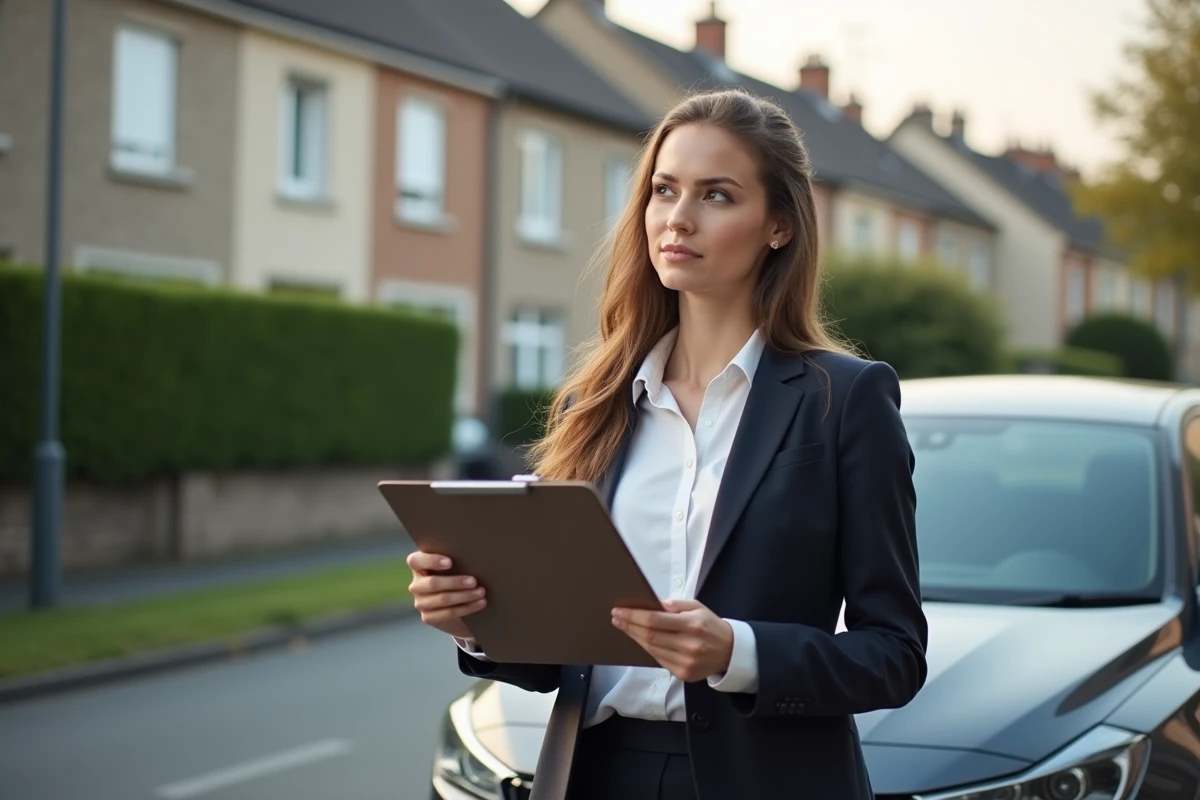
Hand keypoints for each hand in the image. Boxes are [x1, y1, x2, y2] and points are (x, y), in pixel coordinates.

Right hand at [407, 551, 486, 638]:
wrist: (460, 602)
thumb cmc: (458, 574)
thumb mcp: (455, 565)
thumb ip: (456, 558)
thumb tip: (473, 553)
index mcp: (418, 566)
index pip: (415, 561)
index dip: (431, 561)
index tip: (450, 562)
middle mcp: (416, 584)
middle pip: (432, 583)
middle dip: (455, 582)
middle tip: (474, 581)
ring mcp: (420, 602)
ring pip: (442, 599)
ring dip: (464, 596)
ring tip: (481, 592)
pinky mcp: (428, 617)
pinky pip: (448, 613)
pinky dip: (466, 608)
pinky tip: (479, 603)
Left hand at [612, 599, 733, 681]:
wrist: (730, 651)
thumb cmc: (711, 625)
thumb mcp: (697, 607)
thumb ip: (675, 605)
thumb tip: (653, 605)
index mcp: (692, 625)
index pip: (655, 621)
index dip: (634, 616)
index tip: (619, 611)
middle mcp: (689, 645)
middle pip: (650, 636)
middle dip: (629, 626)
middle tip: (616, 618)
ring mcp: (686, 662)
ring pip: (652, 649)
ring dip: (635, 638)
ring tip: (624, 627)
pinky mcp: (683, 674)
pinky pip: (659, 660)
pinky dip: (647, 649)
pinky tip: (640, 639)